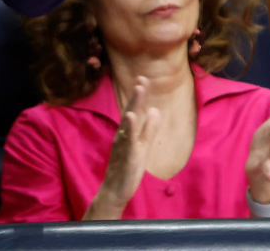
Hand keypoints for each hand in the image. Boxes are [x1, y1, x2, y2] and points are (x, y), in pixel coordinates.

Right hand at [85, 76, 160, 219]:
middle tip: (141, 79)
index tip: (143, 79)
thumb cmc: (128, 168)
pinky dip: (130, 128)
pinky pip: (128, 141)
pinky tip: (131, 117)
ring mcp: (123, 145)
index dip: (139, 96)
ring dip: (133, 105)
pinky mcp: (127, 156)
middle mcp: (123, 135)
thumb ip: (148, 129)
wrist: (115, 190)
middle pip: (130, 111)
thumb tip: (155, 110)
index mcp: (128, 132)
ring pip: (128, 123)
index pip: (134, 110)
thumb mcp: (142, 146)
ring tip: (139, 90)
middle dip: (136, 96)